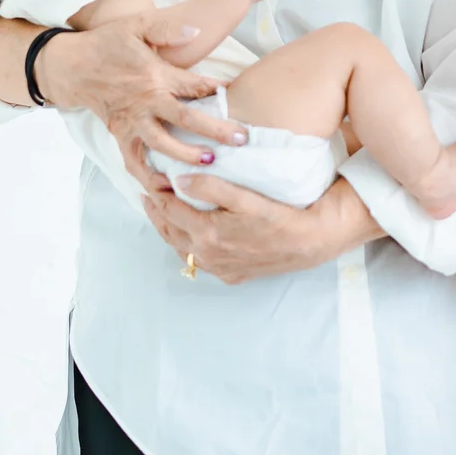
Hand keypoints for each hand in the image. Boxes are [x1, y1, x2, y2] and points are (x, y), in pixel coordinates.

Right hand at [35, 17, 246, 190]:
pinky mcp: (120, 137)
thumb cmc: (108, 43)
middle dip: (214, 130)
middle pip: (184, 119)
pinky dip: (151, 179)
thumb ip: (167, 27)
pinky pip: (136, 163)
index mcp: (154, 74)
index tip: (237, 97)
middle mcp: (145, 102)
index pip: (192, 85)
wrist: (73, 66)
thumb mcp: (136, 24)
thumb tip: (196, 31)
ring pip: (161, 145)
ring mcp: (131, 123)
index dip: (216, 91)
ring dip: (185, 156)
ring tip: (210, 165)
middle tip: (240, 139)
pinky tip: (171, 190)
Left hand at [142, 175, 354, 283]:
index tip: (149, 179)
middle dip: (156, 212)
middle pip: (170, 231)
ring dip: (169, 230)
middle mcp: (207, 255)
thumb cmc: (278, 215)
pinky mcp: (230, 275)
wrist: (308, 243)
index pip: (170, 210)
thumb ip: (210, 187)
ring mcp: (218, 268)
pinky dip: (186, 246)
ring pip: (181, 249)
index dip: (157, 193)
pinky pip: (198, 262)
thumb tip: (179, 180)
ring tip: (161, 213)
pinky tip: (188, 236)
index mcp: (207, 233)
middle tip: (147, 195)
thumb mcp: (244, 196)